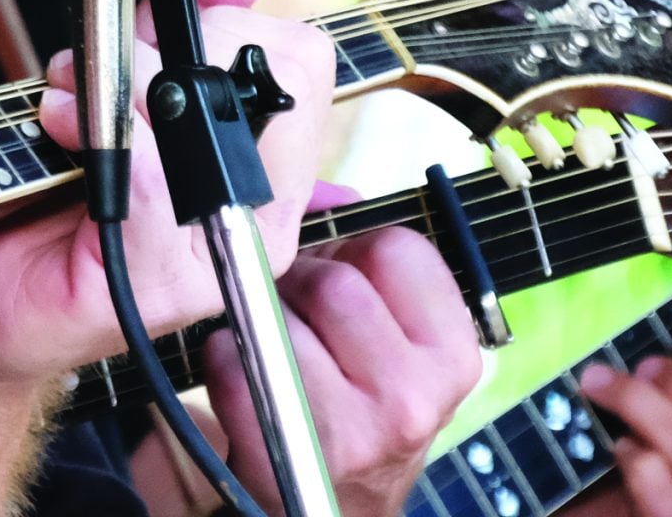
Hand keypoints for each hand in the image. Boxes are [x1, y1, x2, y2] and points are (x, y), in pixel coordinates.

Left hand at [0, 0, 337, 386]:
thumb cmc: (42, 191)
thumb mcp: (115, 76)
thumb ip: (184, 7)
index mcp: (258, 157)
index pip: (299, 56)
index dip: (223, 18)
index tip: (151, 28)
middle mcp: (262, 211)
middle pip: (275, 72)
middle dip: (169, 43)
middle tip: (103, 65)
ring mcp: (223, 252)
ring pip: (210, 117)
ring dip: (120, 87)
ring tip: (67, 101)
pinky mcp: (171, 286)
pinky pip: (155, 178)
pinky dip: (102, 138)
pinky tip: (61, 134)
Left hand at [191, 225, 484, 516]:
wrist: (344, 503)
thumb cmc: (365, 400)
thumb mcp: (395, 336)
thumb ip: (366, 255)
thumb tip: (317, 187)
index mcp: (449, 353)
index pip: (398, 247)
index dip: (356, 247)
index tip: (345, 271)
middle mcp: (416, 395)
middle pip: (333, 281)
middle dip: (302, 281)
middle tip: (299, 310)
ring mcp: (354, 429)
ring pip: (280, 314)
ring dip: (262, 317)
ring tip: (276, 342)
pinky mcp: (287, 449)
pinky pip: (231, 360)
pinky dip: (222, 357)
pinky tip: (245, 374)